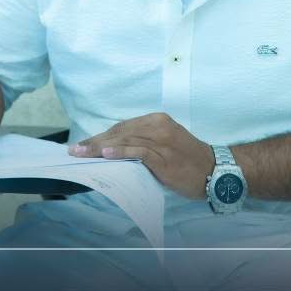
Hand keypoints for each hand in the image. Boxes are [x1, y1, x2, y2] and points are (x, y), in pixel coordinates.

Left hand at [68, 112, 213, 198]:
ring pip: (126, 140)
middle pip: (120, 132)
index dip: (101, 136)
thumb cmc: (188, 160)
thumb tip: (114, 152)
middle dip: (96, 141)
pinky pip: (139, 152)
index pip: (122, 127)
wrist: (216, 170)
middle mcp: (158, 126)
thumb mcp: (164, 145)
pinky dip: (122, 152)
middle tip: (75, 150)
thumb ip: (142, 144)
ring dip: (101, 147)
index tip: (84, 145)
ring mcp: (162, 141)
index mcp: (157, 120)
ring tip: (83, 153)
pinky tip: (107, 154)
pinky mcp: (164, 156)